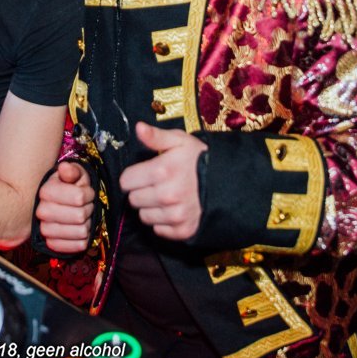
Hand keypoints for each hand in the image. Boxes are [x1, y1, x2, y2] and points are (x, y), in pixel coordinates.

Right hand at [35, 162, 94, 253]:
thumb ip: (72, 171)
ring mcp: (45, 230)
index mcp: (46, 191)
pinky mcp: (52, 245)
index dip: (88, 194)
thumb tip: (65, 168)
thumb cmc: (71, 187)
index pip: (79, 197)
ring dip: (87, 224)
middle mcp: (42, 211)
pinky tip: (80, 229)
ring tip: (82, 217)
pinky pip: (78, 246)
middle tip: (86, 205)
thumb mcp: (74, 174)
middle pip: (80, 216)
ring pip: (81, 231)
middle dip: (88, 209)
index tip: (87, 192)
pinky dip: (85, 238)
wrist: (62, 206)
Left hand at [119, 122, 205, 240]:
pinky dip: (163, 222)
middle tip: (156, 185)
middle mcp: (167, 195)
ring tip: (165, 197)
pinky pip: (159, 230)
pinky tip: (174, 209)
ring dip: (151, 208)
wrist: (230, 181)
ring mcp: (176, 214)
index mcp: (161, 171)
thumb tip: (138, 127)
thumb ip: (156, 136)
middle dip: (141, 192)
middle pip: (133, 200)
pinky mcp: (184, 230)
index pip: (126, 182)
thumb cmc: (200, 158)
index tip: (143, 174)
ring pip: (144, 216)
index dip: (133, 176)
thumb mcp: (180, 141)